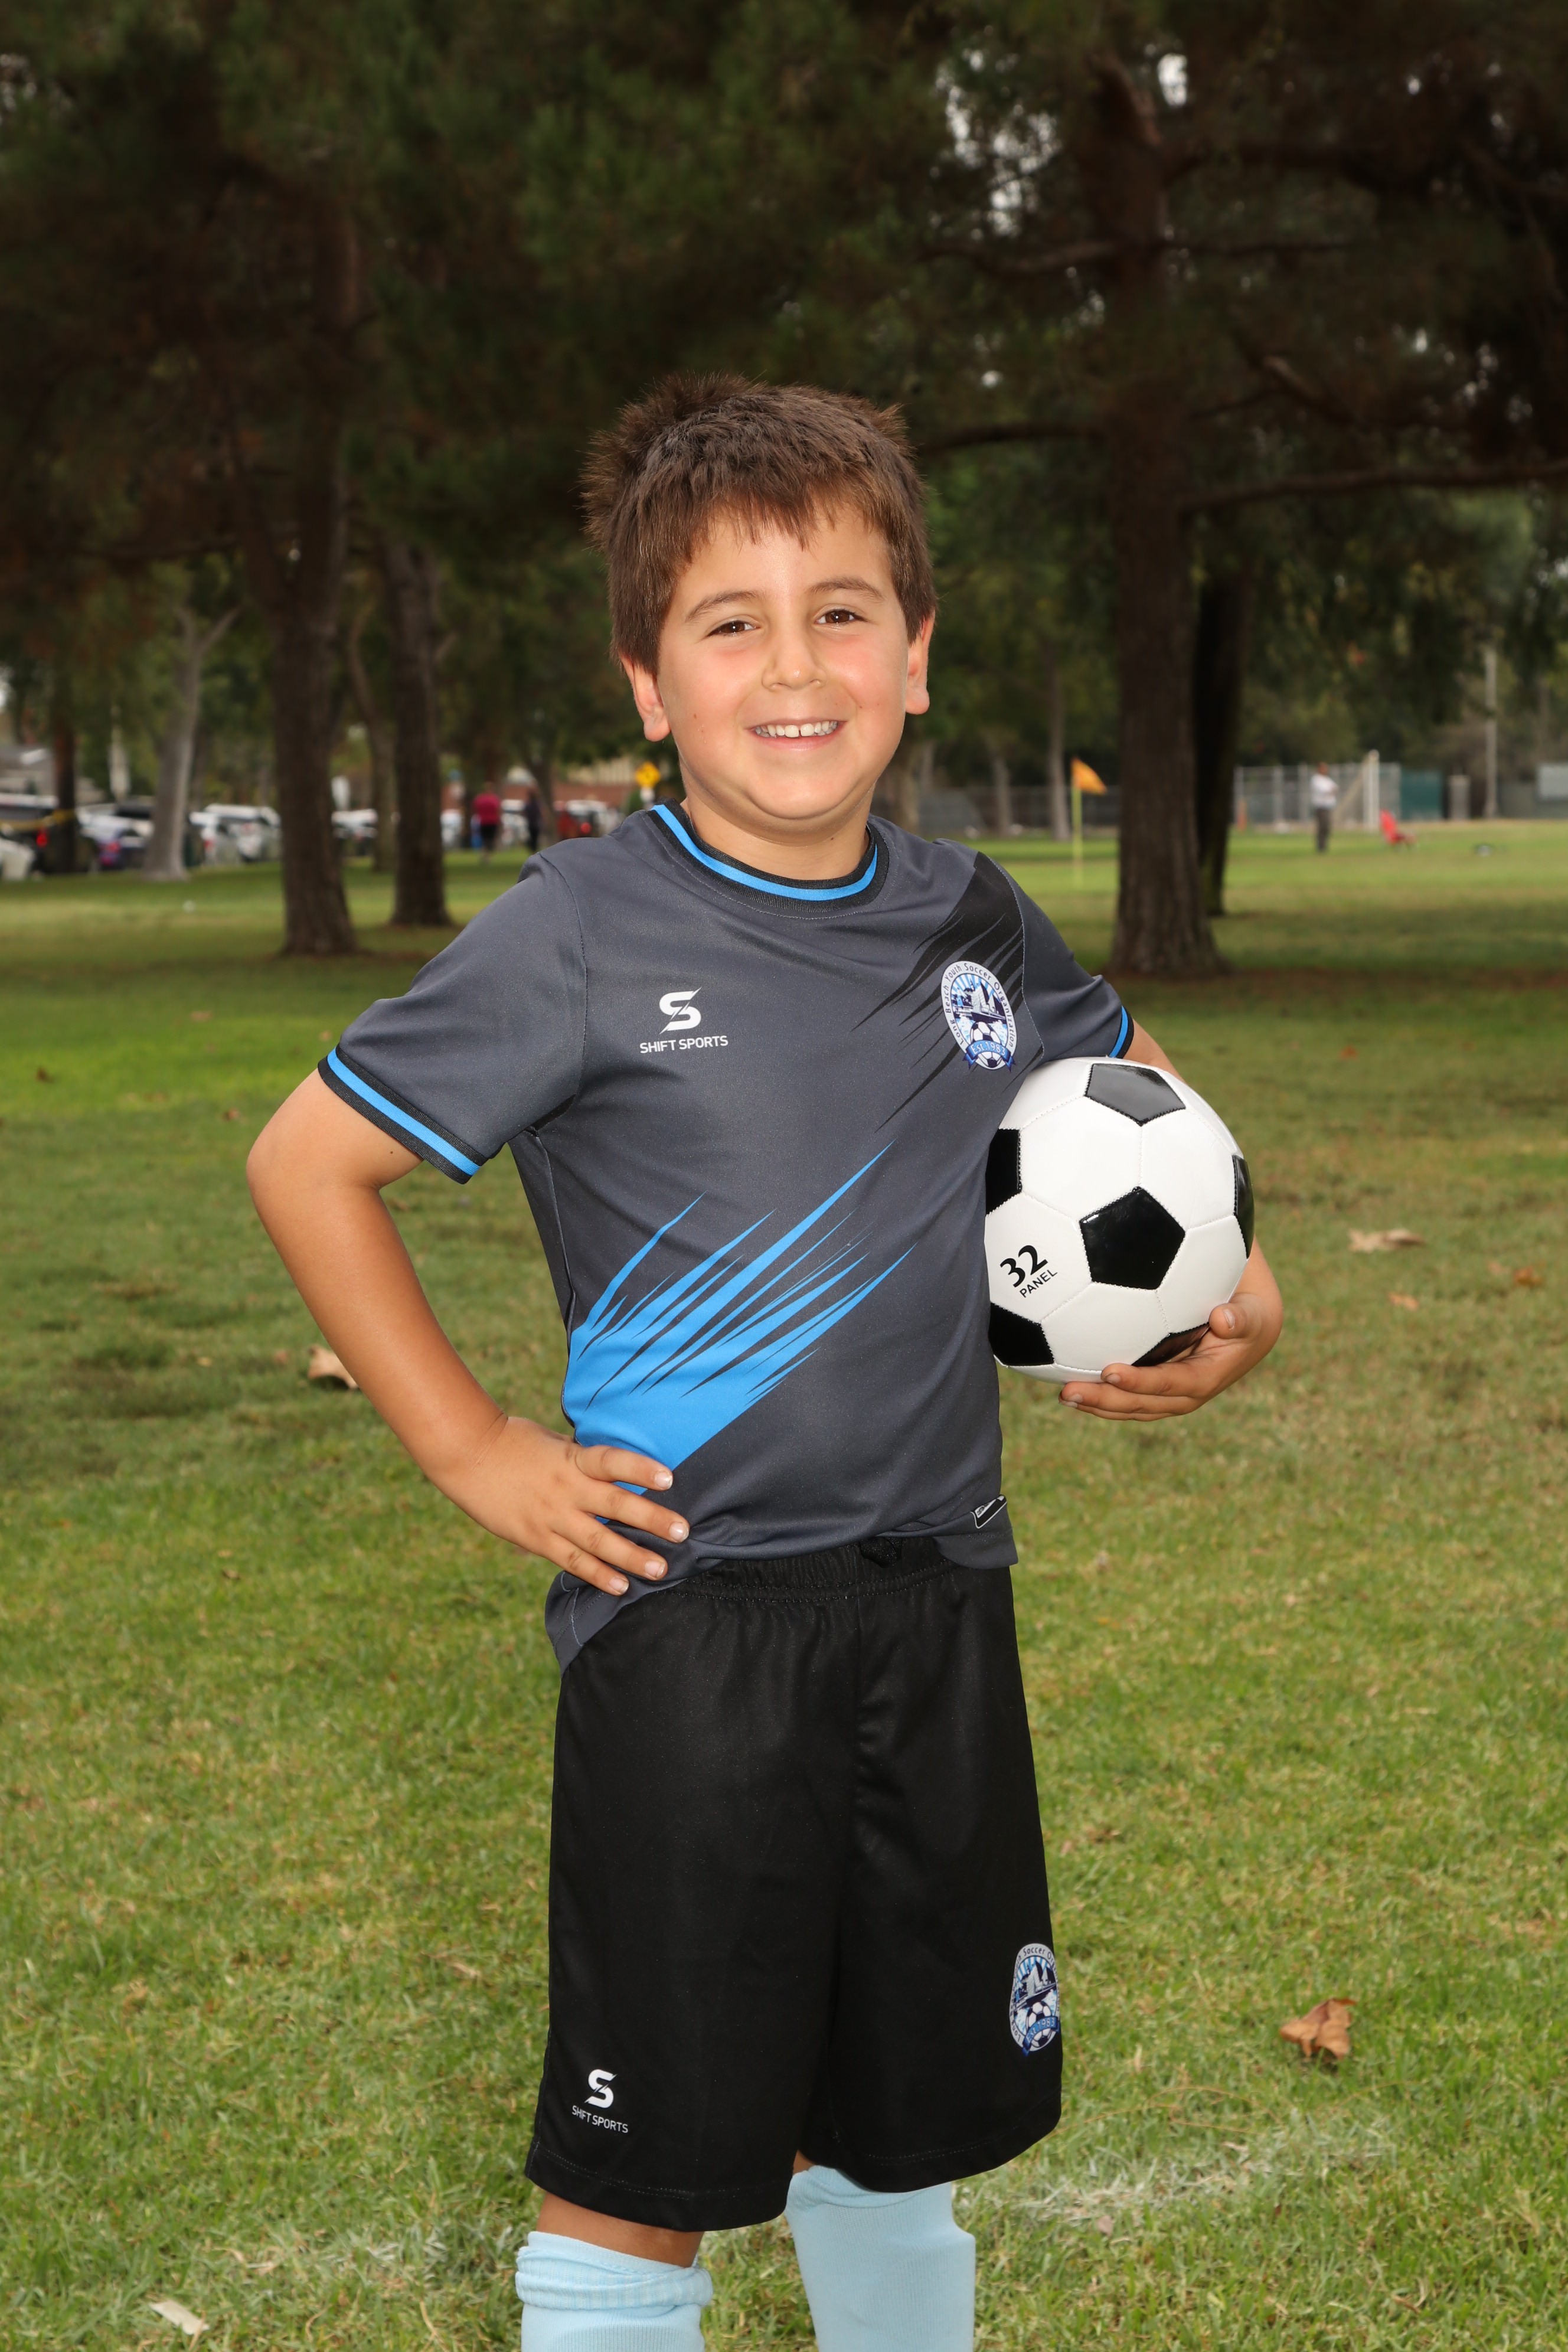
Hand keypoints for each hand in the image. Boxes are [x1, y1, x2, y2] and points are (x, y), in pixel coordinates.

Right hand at [441, 1416, 685, 1594]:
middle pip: (614, 1506)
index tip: (669, 1478)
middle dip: (650, 1520)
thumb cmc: (517, 1442)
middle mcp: (565, 1489)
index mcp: (572, 1459)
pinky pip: (571, 1561)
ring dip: (631, 1556)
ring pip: (597, 1541)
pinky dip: (597, 1574)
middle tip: (682, 1532)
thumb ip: (585, 1461)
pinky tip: (620, 1586)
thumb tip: (619, 1472)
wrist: (468, 1456)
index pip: (611, 1461)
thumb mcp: (556, 1443)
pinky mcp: (535, 1539)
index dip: (640, 1469)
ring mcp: (550, 1517)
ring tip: (660, 1569)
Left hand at [1059, 1247, 1282, 1420]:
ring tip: (1064, 1394)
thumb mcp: (1253, 1311)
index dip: (1142, 1382)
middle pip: (1143, 1404)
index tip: (1110, 1372)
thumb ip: (1242, 1316)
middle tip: (1069, 1392)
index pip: (1172, 1384)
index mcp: (1209, 1377)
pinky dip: (1102, 1393)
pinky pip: (1127, 1396)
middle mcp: (1187, 1393)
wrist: (1248, 1325)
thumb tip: (1224, 1318)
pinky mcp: (1157, 1387)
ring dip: (1097, 1403)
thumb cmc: (1249, 1310)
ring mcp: (1170, 1393)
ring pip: (1130, 1405)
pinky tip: (1069, 1381)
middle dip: (1107, 1402)